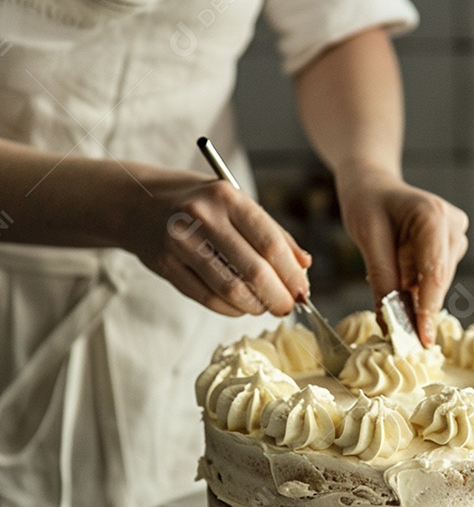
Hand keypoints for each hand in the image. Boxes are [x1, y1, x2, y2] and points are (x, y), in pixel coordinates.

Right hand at [120, 167, 310, 315]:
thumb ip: (272, 232)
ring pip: (231, 290)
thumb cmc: (197, 202)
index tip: (303, 290)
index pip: (270, 243)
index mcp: (226, 197)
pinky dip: (231, 309)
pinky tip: (241, 306)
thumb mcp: (235, 202)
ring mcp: (181, 243)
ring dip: (255, 306)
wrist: (136, 202)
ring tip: (265, 306)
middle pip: (254, 271)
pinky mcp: (166, 266)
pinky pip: (208, 298)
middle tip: (287, 306)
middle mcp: (202, 218)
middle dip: (278, 296)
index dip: (291, 274)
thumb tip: (305, 265)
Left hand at [335, 162, 468, 345]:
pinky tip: (398, 277)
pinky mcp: (450, 249)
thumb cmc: (368, 203)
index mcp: (434, 216)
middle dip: (417, 309)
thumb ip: (382, 279)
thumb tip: (391, 322)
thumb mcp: (368, 238)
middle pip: (438, 282)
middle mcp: (453, 226)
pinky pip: (432, 280)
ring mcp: (455, 237)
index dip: (428, 309)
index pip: (435, 272)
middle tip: (395, 333)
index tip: (421, 338)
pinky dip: (414, 288)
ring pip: (436, 285)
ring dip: (413, 297)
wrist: (374, 186)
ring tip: (388, 286)